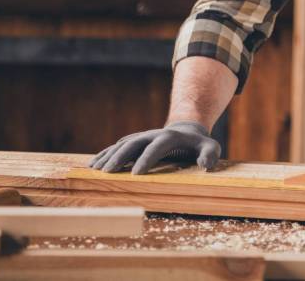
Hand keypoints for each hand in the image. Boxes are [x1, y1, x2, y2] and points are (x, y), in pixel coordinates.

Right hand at [88, 121, 220, 174]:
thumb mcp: (210, 147)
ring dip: (108, 155)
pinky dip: (105, 154)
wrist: (187, 131)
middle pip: (134, 143)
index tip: (136, 173)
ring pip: (122, 144)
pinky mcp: (135, 141)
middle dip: (120, 157)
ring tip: (95, 169)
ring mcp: (142, 137)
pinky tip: (93, 164)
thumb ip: (211, 155)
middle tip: (108, 172)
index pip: (156, 147)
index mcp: (170, 136)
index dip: (146, 159)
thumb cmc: (199, 144)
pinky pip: (117, 146)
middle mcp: (153, 134)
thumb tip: (206, 165)